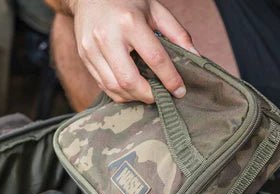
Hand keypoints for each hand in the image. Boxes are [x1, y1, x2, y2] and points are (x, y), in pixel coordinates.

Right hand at [68, 0, 198, 103]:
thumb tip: (196, 57)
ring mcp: (92, 49)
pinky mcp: (84, 57)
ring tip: (146, 93)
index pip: (155, 58)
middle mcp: (108, 37)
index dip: (170, 79)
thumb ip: (177, 34)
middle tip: (160, 96)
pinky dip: (119, 92)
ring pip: (114, 87)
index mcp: (130, 22)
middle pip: (129, 80)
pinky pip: (102, 85)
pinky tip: (130, 89)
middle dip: (148, 95)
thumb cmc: (126, 1)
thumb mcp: (155, 9)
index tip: (180, 91)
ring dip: (133, 97)